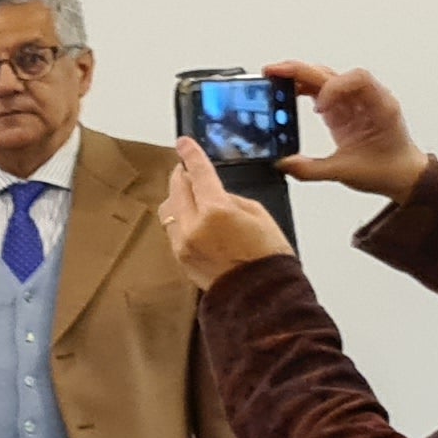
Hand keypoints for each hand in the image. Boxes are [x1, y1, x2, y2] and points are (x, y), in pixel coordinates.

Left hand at [161, 141, 295, 288]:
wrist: (259, 295)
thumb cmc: (267, 255)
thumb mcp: (257, 215)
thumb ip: (230, 199)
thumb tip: (214, 193)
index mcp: (216, 210)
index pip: (198, 173)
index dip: (190, 155)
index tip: (183, 143)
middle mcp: (193, 225)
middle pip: (178, 189)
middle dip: (182, 175)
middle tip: (187, 168)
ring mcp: (182, 242)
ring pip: (170, 209)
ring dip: (178, 196)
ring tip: (190, 193)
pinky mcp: (179, 256)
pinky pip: (173, 228)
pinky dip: (180, 218)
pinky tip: (192, 218)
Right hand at [266, 60, 430, 199]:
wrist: (403, 176)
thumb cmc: (389, 169)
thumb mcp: (347, 172)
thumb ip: (311, 169)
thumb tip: (283, 163)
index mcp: (379, 107)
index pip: (356, 79)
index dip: (334, 88)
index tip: (318, 108)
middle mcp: (367, 99)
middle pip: (333, 73)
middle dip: (302, 71)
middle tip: (274, 73)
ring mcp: (354, 103)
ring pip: (326, 78)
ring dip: (300, 77)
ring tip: (275, 81)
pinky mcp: (343, 111)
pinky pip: (322, 92)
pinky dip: (304, 90)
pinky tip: (288, 95)